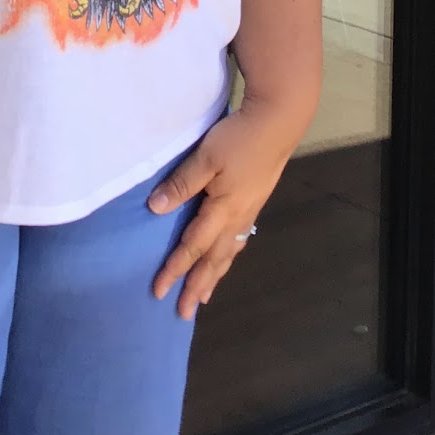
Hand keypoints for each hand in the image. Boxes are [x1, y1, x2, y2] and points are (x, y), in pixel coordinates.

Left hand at [148, 98, 302, 318]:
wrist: (278, 122)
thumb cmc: (239, 138)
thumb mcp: (205, 157)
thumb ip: (182, 183)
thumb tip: (155, 209)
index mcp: (222, 209)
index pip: (193, 246)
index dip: (175, 269)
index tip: (159, 291)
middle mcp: (237, 217)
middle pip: (214, 259)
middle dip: (197, 285)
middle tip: (184, 312)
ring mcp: (249, 210)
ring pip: (229, 252)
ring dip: (215, 275)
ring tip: (204, 295)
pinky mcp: (255, 201)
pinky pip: (239, 239)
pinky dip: (229, 256)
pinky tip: (228, 255)